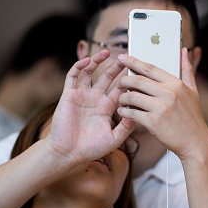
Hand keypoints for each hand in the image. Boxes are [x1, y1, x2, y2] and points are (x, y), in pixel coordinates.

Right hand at [45, 50, 134, 165]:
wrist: (68, 153)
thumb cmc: (90, 148)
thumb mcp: (114, 139)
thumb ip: (127, 127)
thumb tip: (138, 113)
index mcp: (107, 107)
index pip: (120, 89)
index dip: (128, 79)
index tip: (137, 71)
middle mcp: (95, 99)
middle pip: (108, 77)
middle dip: (116, 67)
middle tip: (126, 57)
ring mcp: (82, 95)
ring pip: (90, 72)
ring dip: (97, 61)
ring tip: (106, 53)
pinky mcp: (69, 95)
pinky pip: (73, 77)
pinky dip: (79, 66)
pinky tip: (87, 61)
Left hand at [116, 48, 207, 159]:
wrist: (195, 142)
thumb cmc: (193, 117)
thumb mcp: (193, 91)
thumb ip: (186, 70)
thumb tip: (184, 51)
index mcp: (176, 84)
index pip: (150, 68)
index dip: (133, 61)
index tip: (122, 58)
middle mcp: (169, 94)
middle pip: (138, 80)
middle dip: (124, 80)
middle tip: (118, 82)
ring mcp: (161, 108)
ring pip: (132, 96)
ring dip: (122, 98)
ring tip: (121, 100)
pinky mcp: (154, 122)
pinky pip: (132, 113)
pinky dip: (124, 112)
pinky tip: (123, 112)